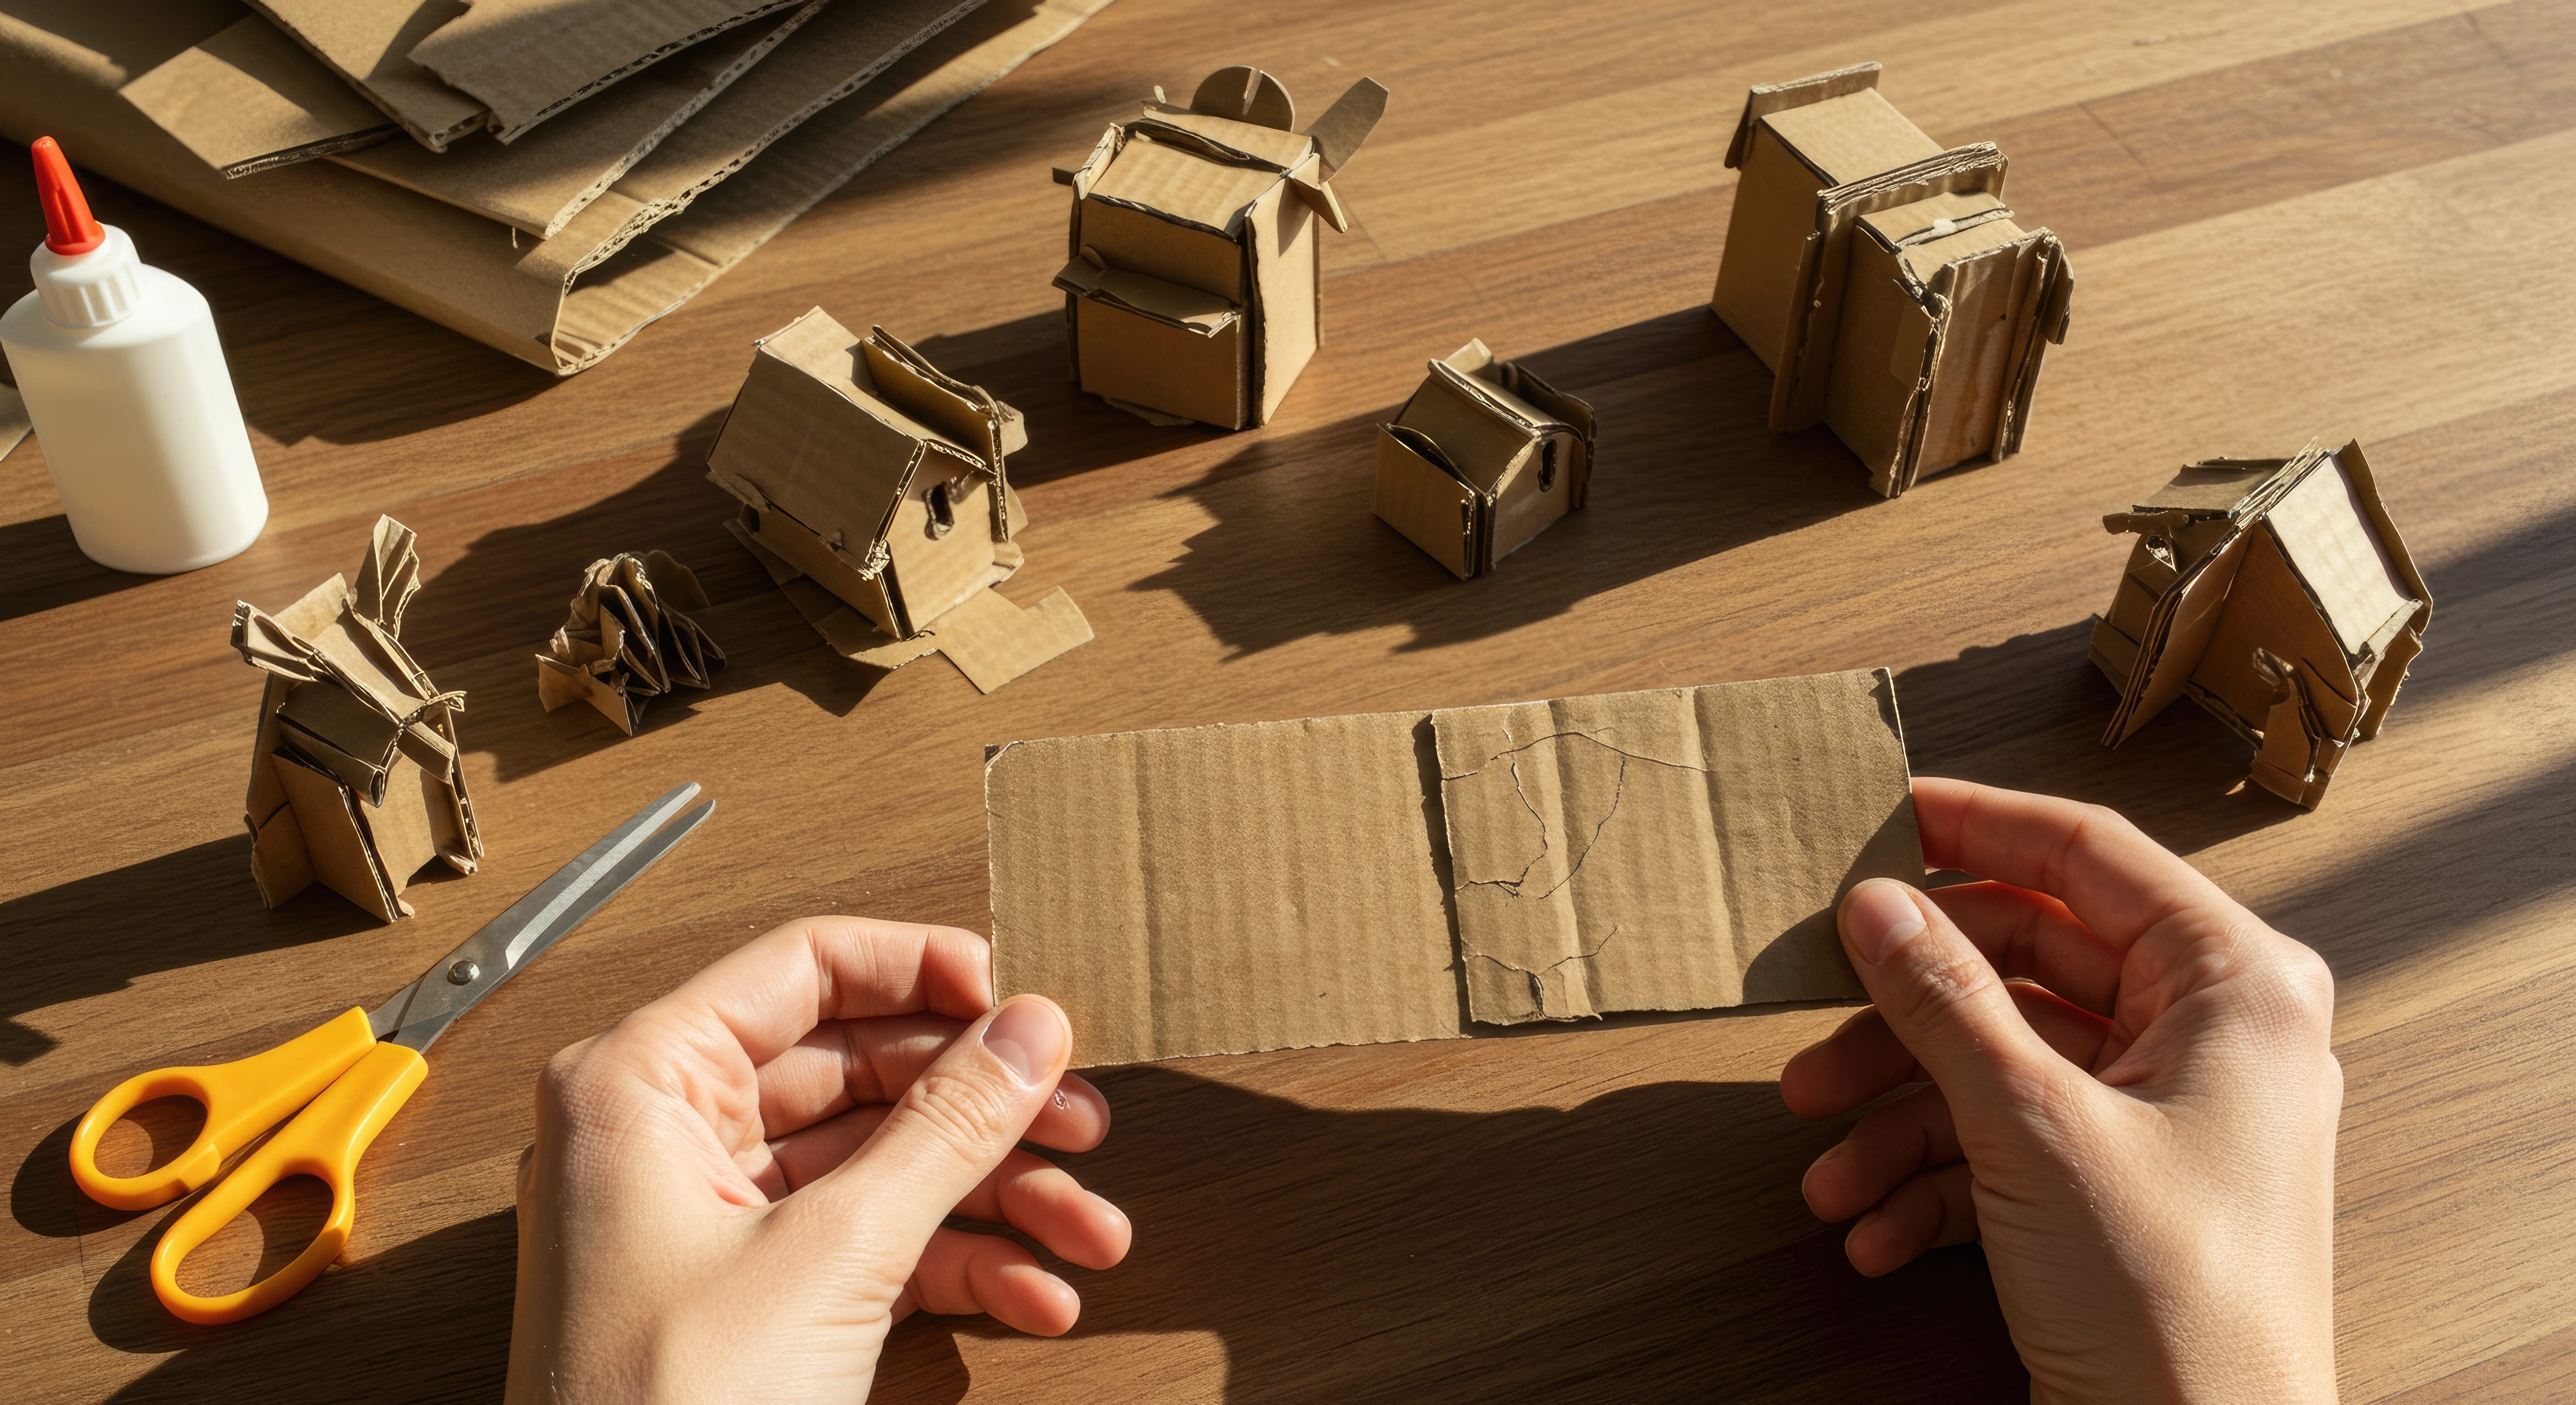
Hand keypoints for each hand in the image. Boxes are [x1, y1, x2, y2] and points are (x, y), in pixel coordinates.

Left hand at [505, 917, 1130, 1402]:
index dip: (925, 972)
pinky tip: (1035, 1298)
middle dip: (985, 1107)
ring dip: (995, 1197)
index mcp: (643, 1084)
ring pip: (880, 1165)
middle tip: (1084, 1121)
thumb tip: (1026, 1030)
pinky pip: (869, 1247)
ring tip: (1088, 1231)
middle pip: (860, 1070)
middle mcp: (667, 1136)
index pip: (804, 968)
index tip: (1023, 1001)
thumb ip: (944, 1128)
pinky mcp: (749, 1298)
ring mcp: (708, 1220)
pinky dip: (957, 1269)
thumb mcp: (834, 1254)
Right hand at [1781, 779, 2340, 1403]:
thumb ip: (1944, 1001)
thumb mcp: (2031, 1128)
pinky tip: (1873, 1229)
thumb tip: (1877, 903)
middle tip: (1810, 1039)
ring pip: (2000, 1063)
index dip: (1975, 825)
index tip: (1882, 815)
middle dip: (1902, 1018)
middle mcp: (2212, 1037)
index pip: (2087, 855)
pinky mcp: (2123, 1186)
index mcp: (2235, 987)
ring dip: (1898, 1119)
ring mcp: (2168, 1114)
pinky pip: (2008, 1142)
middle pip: (2024, 966)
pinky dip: (1932, 1183)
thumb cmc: (2174, 1306)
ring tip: (1825, 1172)